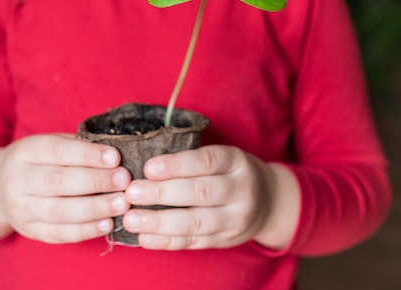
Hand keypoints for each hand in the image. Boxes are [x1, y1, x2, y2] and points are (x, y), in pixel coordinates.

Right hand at [0, 134, 130, 242]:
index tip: (115, 157)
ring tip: (122, 203)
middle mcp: (17, 180)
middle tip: (124, 181)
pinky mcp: (29, 230)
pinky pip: (60, 233)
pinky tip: (108, 223)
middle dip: (96, 182)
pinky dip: (86, 230)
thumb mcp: (51, 143)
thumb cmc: (39, 160)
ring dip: (95, 209)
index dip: (87, 155)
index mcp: (25, 152)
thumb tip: (115, 155)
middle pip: (58, 182)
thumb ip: (78, 147)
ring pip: (60, 212)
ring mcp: (21, 208)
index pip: (56, 151)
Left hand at [122, 145, 276, 249]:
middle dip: (162, 193)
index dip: (177, 165)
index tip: (148, 167)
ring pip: (196, 222)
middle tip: (131, 193)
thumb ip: (191, 160)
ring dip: (160, 222)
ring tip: (132, 219)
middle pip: (200, 192)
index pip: (207, 161)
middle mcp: (240, 190)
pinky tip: (145, 238)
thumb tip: (144, 166)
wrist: (268, 201)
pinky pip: (193, 242)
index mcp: (236, 162)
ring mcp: (235, 219)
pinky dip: (167, 241)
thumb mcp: (222, 157)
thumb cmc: (230, 172)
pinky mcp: (225, 240)